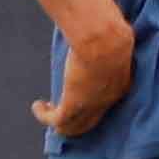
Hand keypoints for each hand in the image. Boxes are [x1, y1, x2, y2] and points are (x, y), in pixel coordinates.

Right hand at [40, 10, 136, 139]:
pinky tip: (38, 106)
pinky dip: (45, 117)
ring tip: (47, 109)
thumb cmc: (110, 32)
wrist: (104, 39)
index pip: (105, 104)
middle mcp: (107, 101)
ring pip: (73, 127)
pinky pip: (57, 122)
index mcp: (120, 85)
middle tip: (60, 110)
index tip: (78, 94)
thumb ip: (107, 43)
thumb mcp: (112, 41)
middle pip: (89, 122)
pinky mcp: (73, 106)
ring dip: (58, 122)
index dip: (92, 104)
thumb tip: (100, 32)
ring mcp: (91, 106)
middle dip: (74, 120)